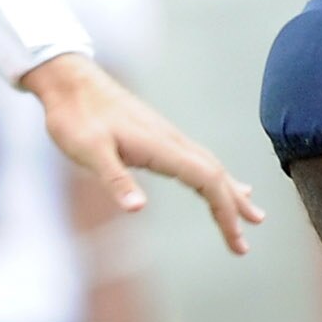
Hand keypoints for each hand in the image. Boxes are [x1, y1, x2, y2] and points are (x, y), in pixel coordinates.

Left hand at [19, 54, 261, 256]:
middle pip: (216, 175)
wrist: (69, 81)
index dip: (226, 212)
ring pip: (210, 166)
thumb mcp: (88, 151)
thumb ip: (115, 179)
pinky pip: (198, 159)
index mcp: (161, 147)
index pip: (208, 181)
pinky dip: (214, 177)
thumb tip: (138, 209)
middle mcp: (172, 140)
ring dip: (230, 192)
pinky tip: (218, 182)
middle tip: (248, 238)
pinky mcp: (158, 135)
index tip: (237, 241)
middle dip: (235, 208)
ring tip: (251, 213)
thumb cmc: (75, 116)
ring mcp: (167, 136)